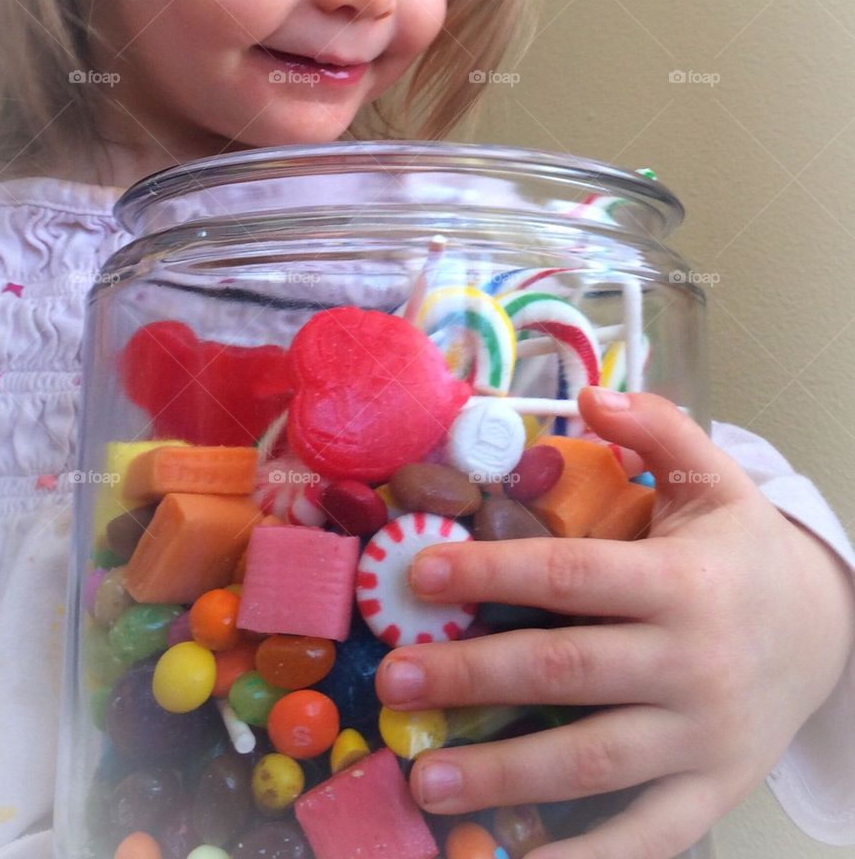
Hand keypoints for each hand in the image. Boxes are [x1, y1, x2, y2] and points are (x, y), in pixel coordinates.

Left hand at [375, 388, 854, 857]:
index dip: (492, 572)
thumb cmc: (744, 552)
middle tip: (395, 678)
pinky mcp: (711, 791)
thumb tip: (588, 392)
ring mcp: (702, 736)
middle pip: (564, 670)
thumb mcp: (714, 477)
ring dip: (501, 774)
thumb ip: (656, 427)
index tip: (420, 574)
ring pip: (590, 760)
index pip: (571, 575)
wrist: (828, 630)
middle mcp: (691, 661)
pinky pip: (643, 837)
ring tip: (422, 777)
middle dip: (471, 677)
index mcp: (682, 580)